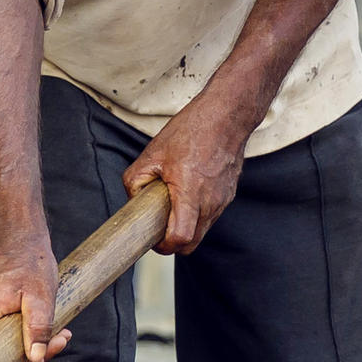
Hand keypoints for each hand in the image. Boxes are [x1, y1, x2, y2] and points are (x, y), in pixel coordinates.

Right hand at [0, 220, 67, 361]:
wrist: (20, 235)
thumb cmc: (27, 260)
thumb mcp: (40, 294)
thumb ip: (37, 326)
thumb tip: (35, 358)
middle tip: (54, 347)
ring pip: (2, 347)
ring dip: (32, 348)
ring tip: (62, 336)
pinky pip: (7, 335)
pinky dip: (29, 336)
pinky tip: (55, 332)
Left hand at [124, 113, 245, 256]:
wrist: (227, 115)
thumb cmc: (192, 130)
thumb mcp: (153, 152)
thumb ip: (135, 180)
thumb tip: (133, 199)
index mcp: (190, 194)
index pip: (181, 238)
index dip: (164, 246)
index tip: (154, 238)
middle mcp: (211, 202)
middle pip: (193, 243)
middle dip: (174, 243)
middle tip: (159, 229)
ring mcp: (223, 200)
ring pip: (203, 230)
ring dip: (186, 227)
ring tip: (173, 206)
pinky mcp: (229, 194)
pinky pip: (211, 215)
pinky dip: (198, 214)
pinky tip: (188, 193)